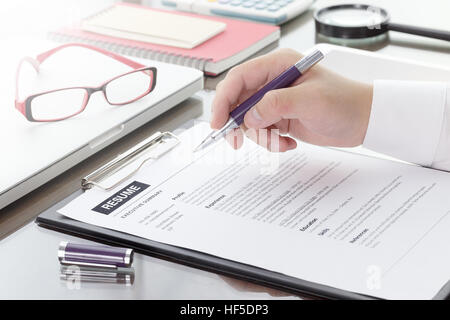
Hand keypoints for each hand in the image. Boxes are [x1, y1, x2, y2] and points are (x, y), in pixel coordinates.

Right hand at [211, 48, 372, 151]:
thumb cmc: (344, 102)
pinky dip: (271, 142)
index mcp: (278, 66)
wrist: (363, 121)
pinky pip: (262, 132)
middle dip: (235, 123)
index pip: (239, 79)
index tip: (218, 121)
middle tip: (235, 141)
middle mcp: (272, 82)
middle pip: (237, 101)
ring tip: (279, 142)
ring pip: (248, 121)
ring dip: (259, 137)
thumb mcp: (310, 100)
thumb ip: (276, 104)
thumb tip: (249, 116)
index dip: (223, 99)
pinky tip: (289, 144)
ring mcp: (275, 102)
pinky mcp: (279, 118)